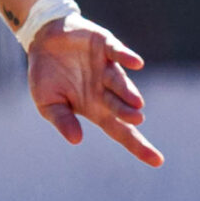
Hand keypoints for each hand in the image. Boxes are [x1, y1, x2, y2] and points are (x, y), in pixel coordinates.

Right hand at [28, 14, 161, 166]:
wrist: (42, 39)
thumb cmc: (46, 75)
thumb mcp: (47, 102)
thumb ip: (61, 119)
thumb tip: (76, 140)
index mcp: (95, 108)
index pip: (120, 130)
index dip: (138, 145)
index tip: (157, 161)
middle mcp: (106, 90)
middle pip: (121, 107)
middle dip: (128, 113)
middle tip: (136, 119)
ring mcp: (107, 67)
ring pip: (120, 81)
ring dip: (127, 91)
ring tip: (136, 103)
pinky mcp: (105, 45)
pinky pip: (118, 51)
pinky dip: (126, 56)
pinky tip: (136, 64)